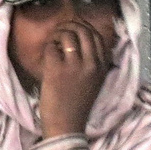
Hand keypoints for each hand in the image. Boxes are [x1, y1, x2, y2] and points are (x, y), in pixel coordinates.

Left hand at [37, 21, 110, 137]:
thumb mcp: (94, 82)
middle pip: (84, 31)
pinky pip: (51, 47)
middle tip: (61, 30)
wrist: (66, 124)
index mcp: (102, 66)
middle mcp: (91, 63)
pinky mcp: (56, 70)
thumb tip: (82, 43)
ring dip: (58, 33)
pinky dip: (48, 46)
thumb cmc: (76, 104)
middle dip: (71, 25)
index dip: (85, 27)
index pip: (98, 36)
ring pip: (68, 34)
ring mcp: (74, 66)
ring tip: (54, 40)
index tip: (75, 29)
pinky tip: (48, 53)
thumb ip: (93, 63)